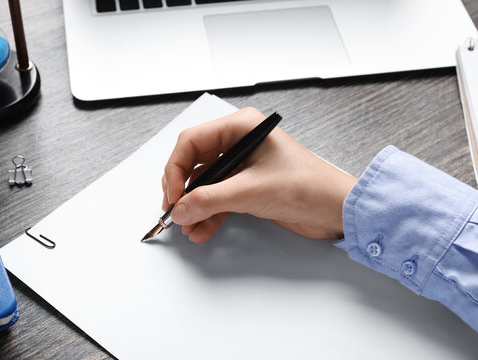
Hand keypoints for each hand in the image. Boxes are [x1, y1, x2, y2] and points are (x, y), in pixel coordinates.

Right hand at [162, 107, 356, 243]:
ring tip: (187, 226)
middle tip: (174, 210)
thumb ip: (210, 200)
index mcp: (241, 127)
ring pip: (206, 184)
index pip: (192, 142)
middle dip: (183, 189)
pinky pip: (219, 198)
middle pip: (195, 163)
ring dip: (195, 206)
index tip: (172, 194)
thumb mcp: (251, 191)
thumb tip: (180, 208)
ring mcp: (243, 166)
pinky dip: (209, 214)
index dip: (176, 168)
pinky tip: (201, 229)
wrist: (337, 210)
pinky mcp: (248, 186)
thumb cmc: (309, 186)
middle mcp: (240, 142)